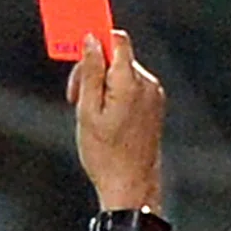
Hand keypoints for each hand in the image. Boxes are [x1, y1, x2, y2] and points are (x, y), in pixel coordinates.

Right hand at [68, 30, 163, 212]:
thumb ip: (90, 71)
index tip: (78, 55)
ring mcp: (154, 97)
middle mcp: (147, 85)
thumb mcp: (88, 110)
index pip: (116, 40)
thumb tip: (91, 40)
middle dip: (93, 69)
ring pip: (122, 73)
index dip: (95, 42)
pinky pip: (131, 88)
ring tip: (90, 114)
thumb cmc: (106, 156)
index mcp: (130, 82)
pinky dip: (115, 95)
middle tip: (74, 97)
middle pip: (115, 57)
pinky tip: (105, 119)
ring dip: (102, 84)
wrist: (132, 190)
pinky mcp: (155, 109)